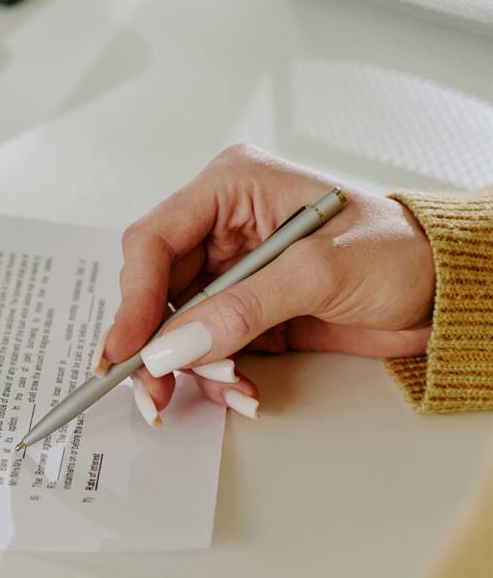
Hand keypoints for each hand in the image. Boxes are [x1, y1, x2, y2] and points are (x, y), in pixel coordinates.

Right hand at [101, 144, 434, 421]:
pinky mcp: (242, 309)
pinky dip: (214, 375)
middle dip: (156, 345)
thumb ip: (242, 308)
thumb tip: (173, 346)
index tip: (129, 348)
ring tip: (230, 387)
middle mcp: (220, 226)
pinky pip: (203, 347)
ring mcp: (229, 270)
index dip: (133, 297)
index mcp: (231, 188)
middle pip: (153, 290)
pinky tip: (243, 389)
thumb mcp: (321, 272)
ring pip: (173, 326)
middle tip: (153, 390)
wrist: (448, 291)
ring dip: (190, 367)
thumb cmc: (402, 252)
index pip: (153, 240)